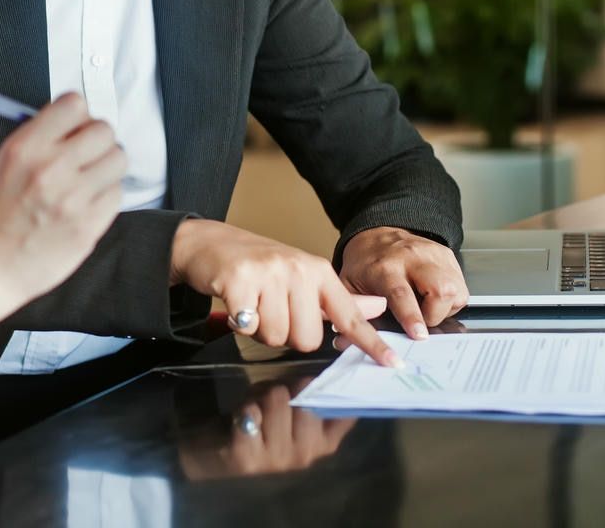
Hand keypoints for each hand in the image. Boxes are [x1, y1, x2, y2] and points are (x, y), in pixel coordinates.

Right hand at [0, 93, 125, 312]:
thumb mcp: (4, 162)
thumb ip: (40, 137)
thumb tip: (76, 119)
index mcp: (26, 147)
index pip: (75, 104)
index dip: (79, 116)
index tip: (76, 127)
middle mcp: (51, 168)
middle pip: (104, 130)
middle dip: (97, 141)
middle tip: (87, 155)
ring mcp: (73, 198)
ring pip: (118, 160)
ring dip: (106, 168)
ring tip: (87, 182)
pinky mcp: (88, 225)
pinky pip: (117, 194)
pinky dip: (106, 197)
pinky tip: (85, 206)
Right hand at [170, 220, 400, 366]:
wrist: (210, 242)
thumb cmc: (260, 265)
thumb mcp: (304, 276)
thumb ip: (339, 299)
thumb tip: (378, 307)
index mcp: (318, 272)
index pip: (350, 314)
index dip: (371, 342)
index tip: (394, 363)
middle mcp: (298, 270)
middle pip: (306, 338)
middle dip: (286, 334)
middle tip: (271, 310)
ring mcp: (269, 273)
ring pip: (276, 337)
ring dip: (261, 330)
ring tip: (253, 305)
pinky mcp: (239, 280)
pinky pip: (248, 327)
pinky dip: (239, 323)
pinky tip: (235, 303)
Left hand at [178, 378, 356, 479]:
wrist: (214, 452)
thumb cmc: (260, 422)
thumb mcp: (291, 407)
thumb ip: (310, 394)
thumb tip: (329, 371)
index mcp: (323, 443)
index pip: (345, 413)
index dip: (336, 389)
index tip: (325, 378)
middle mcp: (306, 455)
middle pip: (306, 401)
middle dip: (287, 388)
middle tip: (272, 397)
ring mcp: (278, 461)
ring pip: (278, 401)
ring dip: (261, 396)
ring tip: (254, 407)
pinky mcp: (248, 459)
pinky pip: (252, 414)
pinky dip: (244, 408)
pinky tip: (240, 420)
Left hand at [340, 227, 468, 339]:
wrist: (375, 235)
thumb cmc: (364, 265)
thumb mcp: (350, 286)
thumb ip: (355, 311)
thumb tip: (350, 341)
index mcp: (385, 268)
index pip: (402, 294)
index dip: (412, 316)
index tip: (419, 334)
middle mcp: (412, 258)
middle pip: (440, 289)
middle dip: (437, 314)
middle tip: (422, 322)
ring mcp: (433, 255)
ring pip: (455, 289)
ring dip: (444, 308)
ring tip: (427, 307)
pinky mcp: (447, 255)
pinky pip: (460, 286)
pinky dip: (450, 300)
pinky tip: (434, 297)